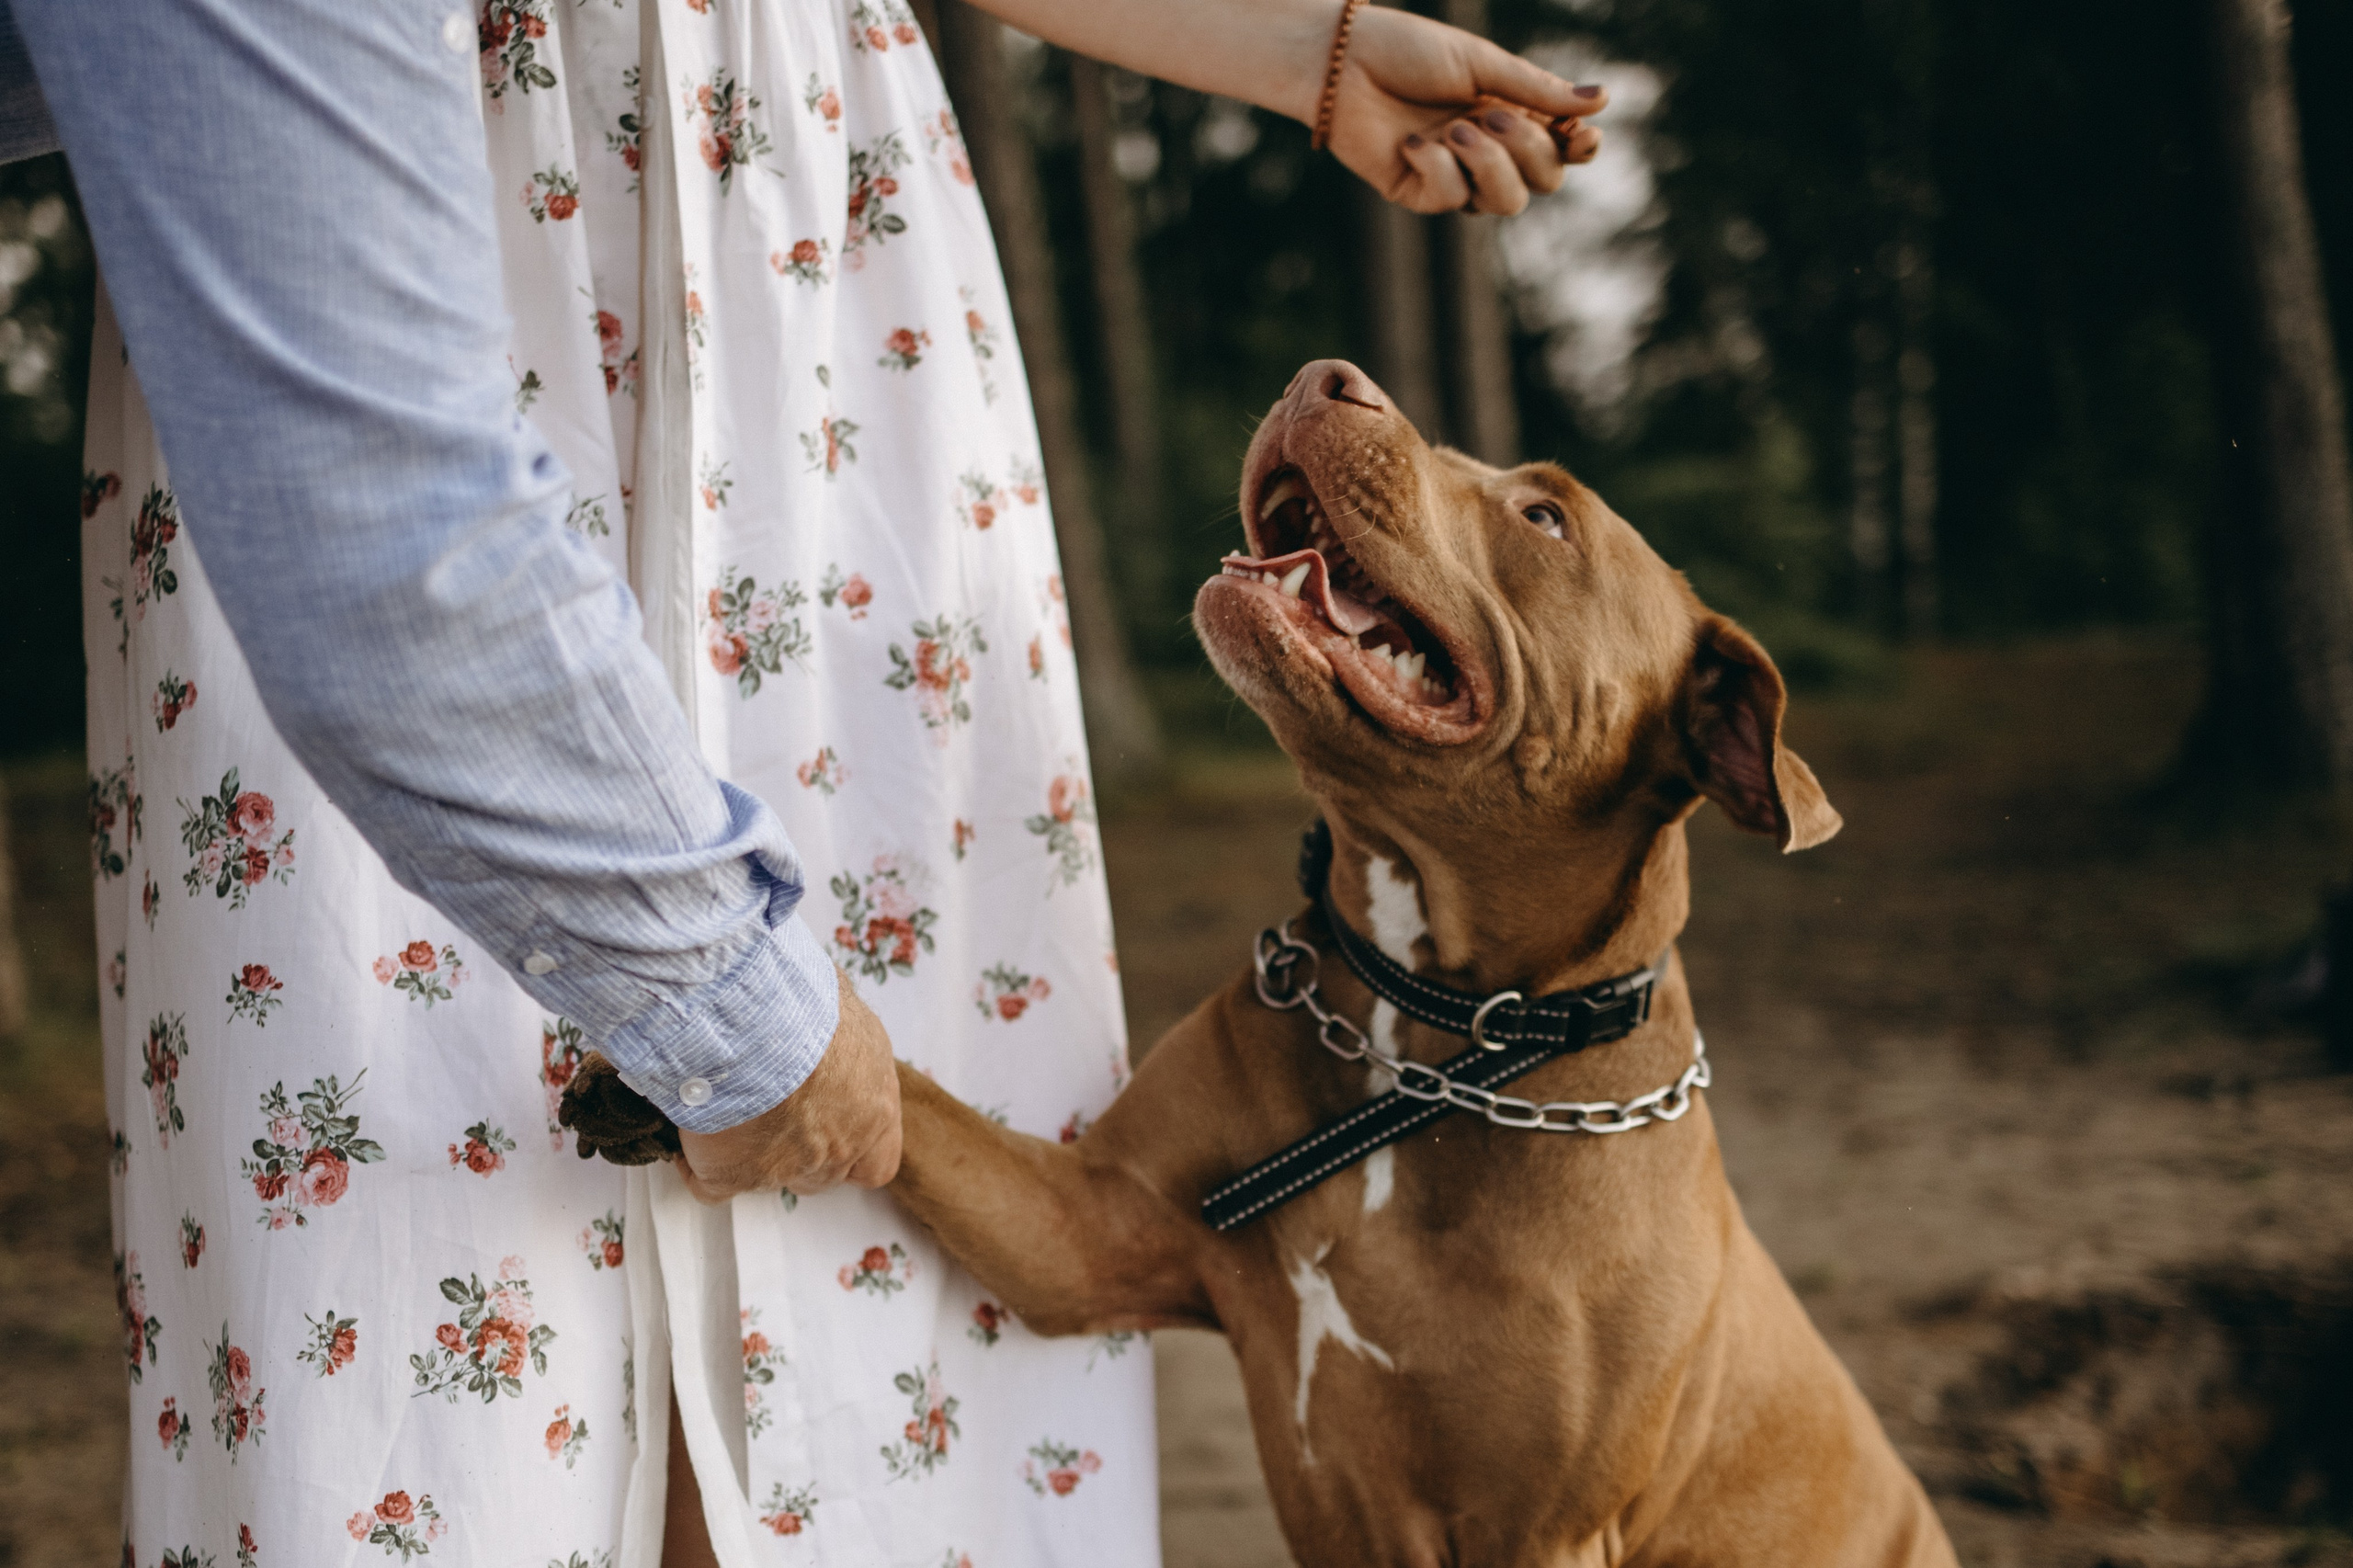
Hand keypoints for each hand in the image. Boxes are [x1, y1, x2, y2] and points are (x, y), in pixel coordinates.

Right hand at [676, 966, 902, 1201]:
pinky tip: (687, 1134)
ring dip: (748, 1152)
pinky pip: (710, 1184)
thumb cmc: (808, 1001)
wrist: (759, 1020)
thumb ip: (837, 1026)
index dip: (852, 1152)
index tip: (829, 1129)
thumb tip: (820, 1010)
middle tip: (770, 1113)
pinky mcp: (731, 1174)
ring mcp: (783, 1168)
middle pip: (819, 1174)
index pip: (876, 1160)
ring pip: (765, 1178)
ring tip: (725, 1109)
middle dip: (798, 1151)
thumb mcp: (842, 1002)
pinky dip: (695, 1164)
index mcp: (872, 1107)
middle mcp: (835, 1147)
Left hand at [1329, 7, 1605, 215]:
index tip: (1580, 133)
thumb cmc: (1408, 51)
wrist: (1342, 60)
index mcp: (1511, 112)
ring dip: (1489, 163)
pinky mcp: (1417, 192)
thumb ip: (1538, 89)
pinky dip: (1438, 167)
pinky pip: (1451, 200)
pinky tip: (1411, 141)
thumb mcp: (1482, 63)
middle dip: (1528, 149)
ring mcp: (1454, 174)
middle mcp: (1488, 148)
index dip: (1580, 148)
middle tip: (1491, 114)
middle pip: (1543, 181)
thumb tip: (1603, 99)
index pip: (1563, 149)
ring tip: (1455, 127)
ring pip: (1505, 203)